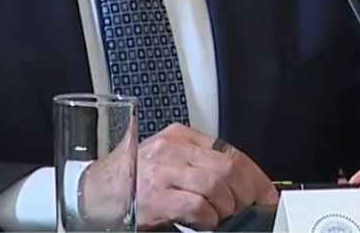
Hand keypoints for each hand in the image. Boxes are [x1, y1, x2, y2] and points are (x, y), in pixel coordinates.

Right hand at [78, 124, 277, 230]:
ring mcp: (162, 172)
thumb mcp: (166, 162)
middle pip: (228, 168)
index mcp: (178, 137)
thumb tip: (239, 184)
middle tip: (247, 210)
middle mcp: (171, 149)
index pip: (230, 151)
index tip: (266, 194)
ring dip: (226, 209)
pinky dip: (208, 219)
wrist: (92, 195)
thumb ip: (197, 164)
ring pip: (217, 186)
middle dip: (246, 194)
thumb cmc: (130, 181)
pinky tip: (202, 223)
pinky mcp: (156, 196)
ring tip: (219, 217)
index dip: (256, 176)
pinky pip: (198, 206)